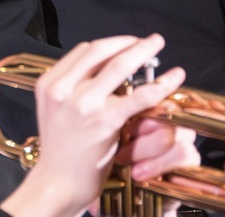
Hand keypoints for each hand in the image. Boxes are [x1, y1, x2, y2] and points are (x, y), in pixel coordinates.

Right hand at [0, 33, 191, 216]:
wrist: (57, 184)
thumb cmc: (61, 147)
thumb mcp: (56, 107)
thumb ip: (75, 83)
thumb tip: (109, 61)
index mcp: (50, 84)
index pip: (85, 50)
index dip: (111, 43)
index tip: (127, 43)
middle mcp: (63, 91)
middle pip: (102, 51)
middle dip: (129, 42)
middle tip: (149, 40)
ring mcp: (84, 105)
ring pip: (121, 65)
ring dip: (144, 51)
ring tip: (158, 44)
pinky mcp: (105, 121)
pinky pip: (140, 95)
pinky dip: (162, 83)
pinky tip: (175, 76)